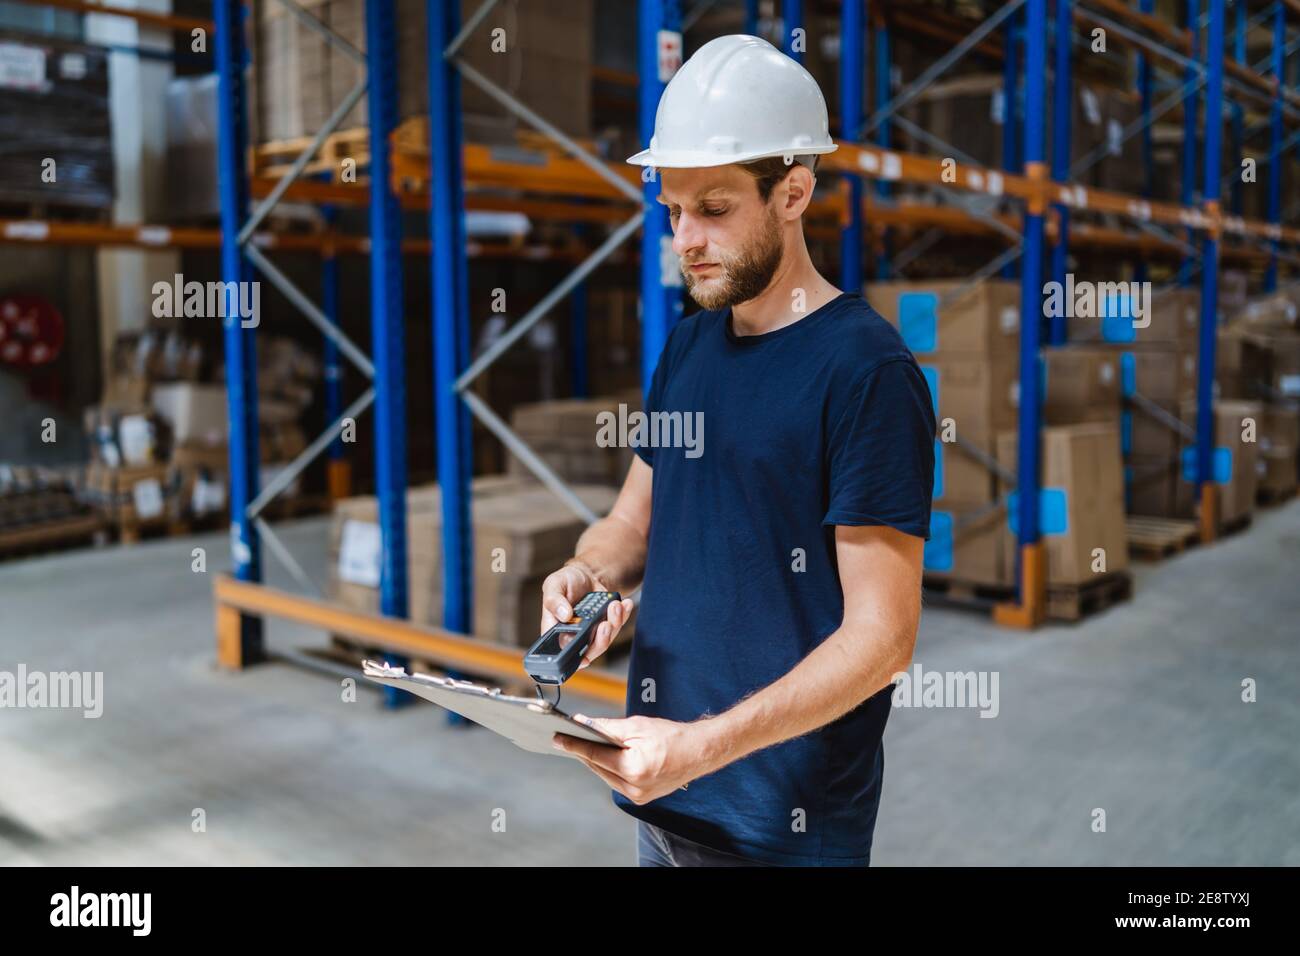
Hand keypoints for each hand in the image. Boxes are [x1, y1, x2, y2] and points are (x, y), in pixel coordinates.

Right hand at [539, 562, 634, 668]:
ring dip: (614, 624)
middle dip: (601, 640)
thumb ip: (554, 601)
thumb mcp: (554, 584)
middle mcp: (575, 634)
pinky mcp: (606, 624)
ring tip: (615, 606)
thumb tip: (564, 615)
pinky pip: (617, 626)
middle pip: (589, 650)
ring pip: (606, 639)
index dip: (573, 658)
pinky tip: (624, 604)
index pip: (563, 650)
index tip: (585, 656)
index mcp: (556, 629)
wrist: (586, 574)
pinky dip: (623, 615)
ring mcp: (592, 631)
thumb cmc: (566, 581)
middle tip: (605, 624)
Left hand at [552, 715, 720, 804]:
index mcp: (634, 769)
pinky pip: (617, 782)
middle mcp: (635, 788)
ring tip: (581, 746)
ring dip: (595, 761)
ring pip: (606, 776)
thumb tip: (584, 724)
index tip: (557, 738)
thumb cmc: (672, 736)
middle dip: (583, 753)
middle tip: (565, 739)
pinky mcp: (642, 798)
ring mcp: (638, 796)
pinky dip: (609, 769)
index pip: (595, 755)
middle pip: (598, 768)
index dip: (574, 745)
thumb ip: (609, 728)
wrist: (699, 753)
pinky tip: (603, 757)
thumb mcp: (638, 726)